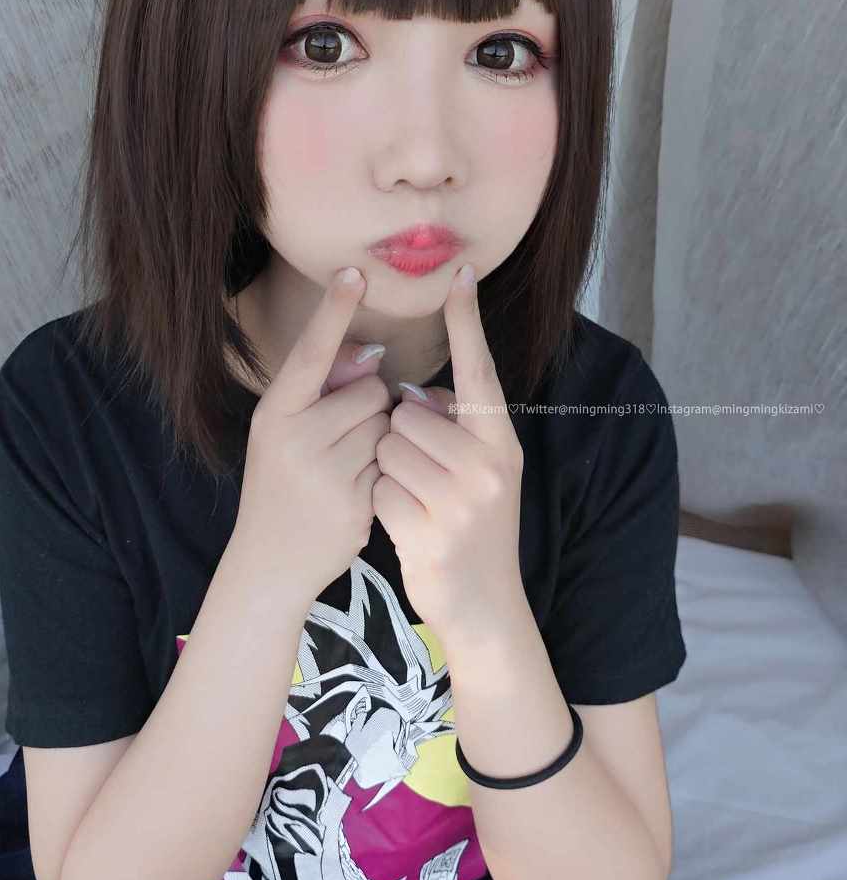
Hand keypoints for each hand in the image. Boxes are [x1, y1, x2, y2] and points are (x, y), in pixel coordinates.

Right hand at [232, 268, 391, 604]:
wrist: (270, 562)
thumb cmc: (282, 483)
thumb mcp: (283, 431)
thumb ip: (322, 391)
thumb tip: (371, 354)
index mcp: (275, 411)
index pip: (312, 351)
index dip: (334, 309)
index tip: (356, 270)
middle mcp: (295, 437)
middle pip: (371, 390)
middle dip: (372, 406)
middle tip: (345, 438)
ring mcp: (324, 472)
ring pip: (388, 425)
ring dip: (383, 438)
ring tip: (349, 466)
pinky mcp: (353, 502)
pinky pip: (393, 463)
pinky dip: (385, 472)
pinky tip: (358, 492)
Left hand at [371, 264, 525, 651]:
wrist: (485, 606)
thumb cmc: (474, 525)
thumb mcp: (484, 472)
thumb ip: (457, 427)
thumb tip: (414, 393)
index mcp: (501, 442)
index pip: (479, 371)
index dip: (467, 322)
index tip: (458, 273)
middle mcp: (488, 466)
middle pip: (407, 414)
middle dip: (398, 437)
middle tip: (421, 475)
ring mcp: (462, 502)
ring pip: (387, 448)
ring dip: (385, 470)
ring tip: (414, 499)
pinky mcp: (431, 533)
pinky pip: (379, 490)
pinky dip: (379, 505)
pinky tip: (404, 525)